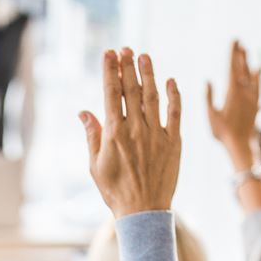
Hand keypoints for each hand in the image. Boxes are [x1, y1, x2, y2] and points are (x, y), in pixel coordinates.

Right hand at [79, 48, 181, 217]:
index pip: (111, 94)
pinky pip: (176, 113)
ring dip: (149, 74)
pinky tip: (171, 81)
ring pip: (153, 97)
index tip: (109, 54)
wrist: (143, 212)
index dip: (110, 71)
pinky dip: (174, 96)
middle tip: (127, 48)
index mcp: (114, 134)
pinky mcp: (174, 142)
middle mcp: (136, 130)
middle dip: (128, 66)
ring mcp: (157, 134)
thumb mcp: (95, 165)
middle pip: (132, 90)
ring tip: (145, 56)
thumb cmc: (115, 191)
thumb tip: (84, 112)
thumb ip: (91, 136)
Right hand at [204, 40, 260, 169]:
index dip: (233, 53)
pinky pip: (259, 86)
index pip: (232, 68)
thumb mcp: (211, 115)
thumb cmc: (223, 133)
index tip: (234, 41)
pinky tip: (260, 70)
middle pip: (242, 68)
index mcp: (232, 92)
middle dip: (240, 54)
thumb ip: (209, 97)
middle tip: (239, 41)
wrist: (242, 144)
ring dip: (248, 62)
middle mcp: (244, 92)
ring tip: (247, 50)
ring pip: (251, 75)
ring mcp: (252, 98)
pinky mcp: (256, 104)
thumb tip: (208, 80)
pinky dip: (259, 77)